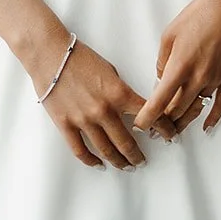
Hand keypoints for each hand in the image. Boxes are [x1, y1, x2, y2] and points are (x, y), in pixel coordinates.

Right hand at [34, 37, 180, 168]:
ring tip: (126, 166)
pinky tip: (99, 164)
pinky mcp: (65, 124)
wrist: (49, 53)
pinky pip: (80, 150)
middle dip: (138, 154)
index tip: (171, 136)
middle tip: (143, 161)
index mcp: (118, 93)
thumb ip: (120, 91)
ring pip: (106, 150)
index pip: (149, 116)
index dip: (164, 128)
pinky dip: (91, 160)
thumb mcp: (109, 69)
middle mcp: (103, 110)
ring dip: (119, 161)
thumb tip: (129, 107)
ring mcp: (84, 119)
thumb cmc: (79, 56)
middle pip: (127, 142)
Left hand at [131, 0, 220, 134]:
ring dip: (184, 121)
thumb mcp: (168, 35)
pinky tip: (206, 127)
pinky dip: (213, 118)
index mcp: (179, 67)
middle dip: (164, 122)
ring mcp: (215, 79)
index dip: (148, 118)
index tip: (141, 126)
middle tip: (156, 128)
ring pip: (197, 109)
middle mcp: (197, 78)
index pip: (159, 101)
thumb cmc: (197, 16)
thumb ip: (162, 60)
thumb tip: (161, 78)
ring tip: (174, 130)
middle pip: (177, 110)